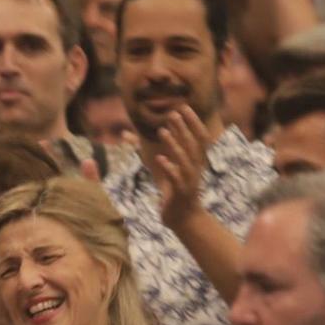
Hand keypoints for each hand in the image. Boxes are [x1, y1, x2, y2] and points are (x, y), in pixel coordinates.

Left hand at [154, 107, 215, 230]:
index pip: (199, 137)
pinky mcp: (182, 193)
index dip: (193, 122)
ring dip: (174, 145)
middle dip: (184, 128)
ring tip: (162, 132)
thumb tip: (125, 134)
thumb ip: (147, 149)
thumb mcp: (160, 167)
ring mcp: (190, 181)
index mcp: (195, 160)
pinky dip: (170, 168)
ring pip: (185, 160)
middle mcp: (195, 168)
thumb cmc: (172, 190)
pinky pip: (177, 179)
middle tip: (173, 114)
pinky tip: (160, 159)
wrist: (184, 218)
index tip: (183, 107)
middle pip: (194, 144)